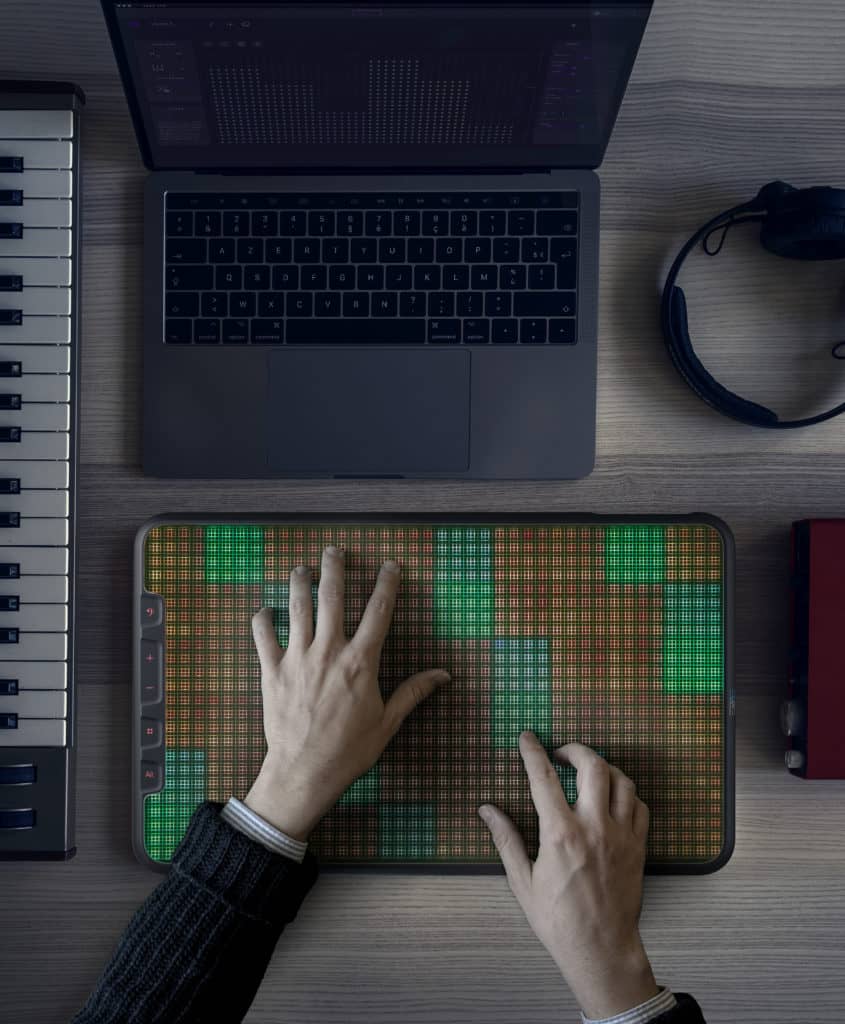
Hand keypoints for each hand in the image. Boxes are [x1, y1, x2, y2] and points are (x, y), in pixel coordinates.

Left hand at [244, 546, 449, 840]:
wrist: (304, 772)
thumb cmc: (349, 751)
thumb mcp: (388, 722)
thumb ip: (413, 692)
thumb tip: (443, 675)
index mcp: (360, 661)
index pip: (378, 611)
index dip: (387, 583)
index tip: (390, 565)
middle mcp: (329, 651)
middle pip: (332, 597)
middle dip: (335, 568)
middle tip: (335, 550)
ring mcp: (298, 658)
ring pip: (298, 608)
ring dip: (300, 583)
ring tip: (302, 568)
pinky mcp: (272, 671)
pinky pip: (263, 637)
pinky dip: (262, 620)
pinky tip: (264, 610)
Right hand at [478, 732, 658, 1020]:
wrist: (601, 950)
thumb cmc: (558, 920)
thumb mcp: (522, 881)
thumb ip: (506, 839)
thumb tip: (486, 809)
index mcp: (560, 834)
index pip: (544, 777)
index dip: (533, 752)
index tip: (527, 738)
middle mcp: (594, 827)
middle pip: (593, 766)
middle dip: (575, 749)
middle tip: (560, 752)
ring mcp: (621, 835)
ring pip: (621, 780)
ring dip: (603, 768)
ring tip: (587, 771)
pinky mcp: (639, 846)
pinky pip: (639, 805)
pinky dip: (626, 793)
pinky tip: (612, 798)